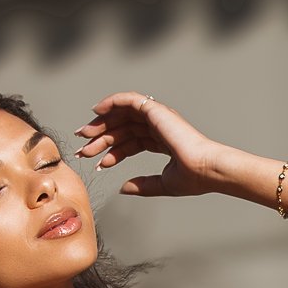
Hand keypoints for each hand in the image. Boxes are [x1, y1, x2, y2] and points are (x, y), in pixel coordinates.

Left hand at [74, 91, 216, 196]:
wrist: (205, 169)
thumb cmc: (193, 178)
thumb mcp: (162, 184)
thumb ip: (142, 185)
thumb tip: (123, 187)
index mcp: (162, 140)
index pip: (131, 141)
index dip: (112, 152)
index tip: (96, 164)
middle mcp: (159, 125)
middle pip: (123, 128)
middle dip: (101, 137)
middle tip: (82, 149)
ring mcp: (158, 116)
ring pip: (122, 115)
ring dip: (101, 123)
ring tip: (84, 136)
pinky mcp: (155, 110)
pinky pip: (129, 100)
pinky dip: (112, 102)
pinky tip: (96, 111)